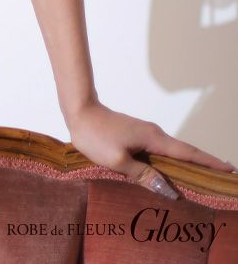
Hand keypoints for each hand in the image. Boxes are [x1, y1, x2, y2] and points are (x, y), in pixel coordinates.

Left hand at [66, 100, 235, 198]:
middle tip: (224, 178)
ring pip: (173, 151)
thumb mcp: (118, 161)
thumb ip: (144, 175)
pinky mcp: (137, 135)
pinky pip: (161, 150)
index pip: (188, 153)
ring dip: (189, 163)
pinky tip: (173, 171)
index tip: (229, 169)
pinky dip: (173, 160)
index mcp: (154, 139)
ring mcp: (146, 133)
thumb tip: (170, 190)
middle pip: (186, 152)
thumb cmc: (95, 136)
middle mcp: (154, 133)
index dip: (209, 163)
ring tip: (204, 179)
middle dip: (205, 164)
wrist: (79, 111)